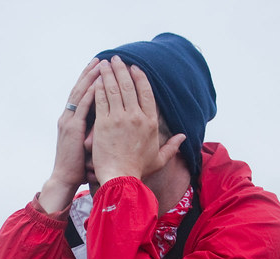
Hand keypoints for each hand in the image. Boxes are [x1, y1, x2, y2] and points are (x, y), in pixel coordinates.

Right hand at [37, 58, 99, 213]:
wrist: (65, 179)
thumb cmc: (79, 167)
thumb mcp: (88, 144)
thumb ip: (95, 131)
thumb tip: (111, 124)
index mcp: (72, 120)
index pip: (82, 95)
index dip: (90, 80)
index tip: (101, 68)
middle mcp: (68, 117)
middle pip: (80, 89)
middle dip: (90, 73)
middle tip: (101, 59)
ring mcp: (69, 121)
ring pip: (80, 94)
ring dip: (91, 77)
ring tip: (101, 64)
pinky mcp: (72, 128)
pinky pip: (83, 106)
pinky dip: (91, 93)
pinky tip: (99, 82)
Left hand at [91, 56, 185, 184]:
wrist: (120, 178)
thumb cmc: (138, 170)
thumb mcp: (159, 159)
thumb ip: (172, 147)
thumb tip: (183, 137)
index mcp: (150, 122)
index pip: (146, 92)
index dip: (139, 77)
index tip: (134, 68)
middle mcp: (136, 117)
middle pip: (128, 86)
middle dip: (122, 69)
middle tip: (116, 59)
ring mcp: (119, 119)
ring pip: (113, 89)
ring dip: (109, 73)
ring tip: (104, 63)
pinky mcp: (103, 124)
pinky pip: (101, 100)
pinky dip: (99, 88)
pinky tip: (96, 79)